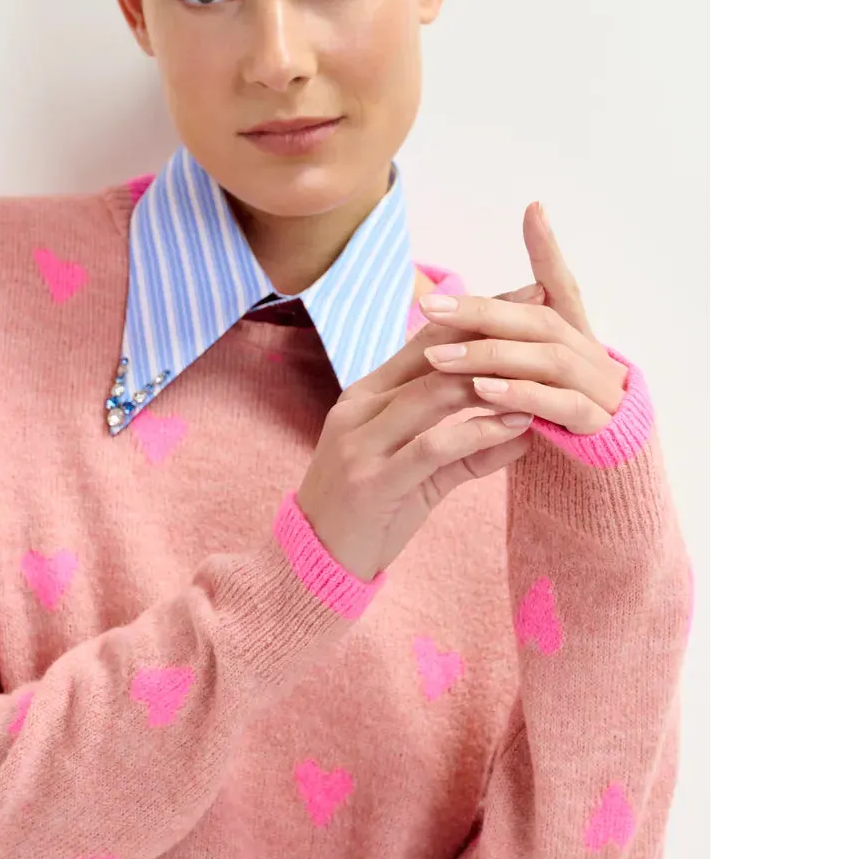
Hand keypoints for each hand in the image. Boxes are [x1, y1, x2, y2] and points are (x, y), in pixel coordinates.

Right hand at [294, 279, 545, 581]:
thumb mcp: (417, 474)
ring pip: (432, 395)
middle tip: (544, 320)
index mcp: (364, 396)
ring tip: (538, 375)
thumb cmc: (369, 514)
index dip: (476, 317)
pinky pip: (434, 446)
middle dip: (492, 337)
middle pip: (433, 359)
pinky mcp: (373, 481)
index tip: (525, 297)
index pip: (425, 343)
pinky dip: (478, 432)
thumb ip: (465, 450)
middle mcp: (359, 409)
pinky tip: (515, 426)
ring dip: (490, 382)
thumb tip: (521, 430)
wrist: (315, 561)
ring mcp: (361, 443)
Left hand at [418, 203, 627, 433]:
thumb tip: (477, 306)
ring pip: (549, 359)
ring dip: (492, 356)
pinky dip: (522, 396)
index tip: (532, 208)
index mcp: (577, 336)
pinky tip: (483, 392)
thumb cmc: (562, 413)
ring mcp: (600, 388)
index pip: (563, 283)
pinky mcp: (598, 426)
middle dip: (483, 312)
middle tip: (431, 307)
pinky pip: (562, 405)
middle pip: (540, 320)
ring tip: (442, 359)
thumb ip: (514, 334)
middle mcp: (592, 353)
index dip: (549, 248)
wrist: (607, 473)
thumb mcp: (535, 373)